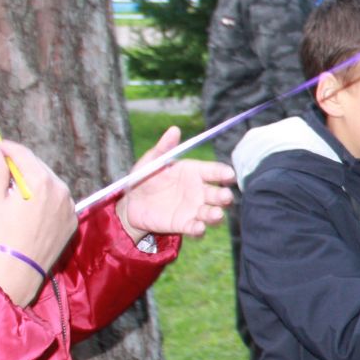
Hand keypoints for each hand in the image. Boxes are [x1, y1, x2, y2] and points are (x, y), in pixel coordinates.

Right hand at [0, 141, 76, 305]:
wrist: (20, 268)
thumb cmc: (2, 234)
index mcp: (41, 181)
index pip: (23, 154)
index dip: (6, 147)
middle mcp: (61, 189)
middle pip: (38, 166)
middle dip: (20, 164)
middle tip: (2, 167)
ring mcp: (70, 205)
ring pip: (51, 182)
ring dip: (34, 179)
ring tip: (16, 187)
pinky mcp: (72, 219)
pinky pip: (59, 200)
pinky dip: (45, 196)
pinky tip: (31, 205)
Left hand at [116, 127, 234, 240]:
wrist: (131, 204)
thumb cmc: (143, 179)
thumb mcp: (151, 162)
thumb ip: (163, 148)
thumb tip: (174, 129)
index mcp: (194, 172)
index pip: (214, 172)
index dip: (224, 173)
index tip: (229, 175)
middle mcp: (199, 191)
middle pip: (219, 194)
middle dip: (225, 196)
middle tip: (226, 197)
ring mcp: (193, 210)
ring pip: (212, 213)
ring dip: (216, 215)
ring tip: (215, 214)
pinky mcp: (184, 225)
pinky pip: (196, 229)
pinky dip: (199, 230)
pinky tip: (198, 228)